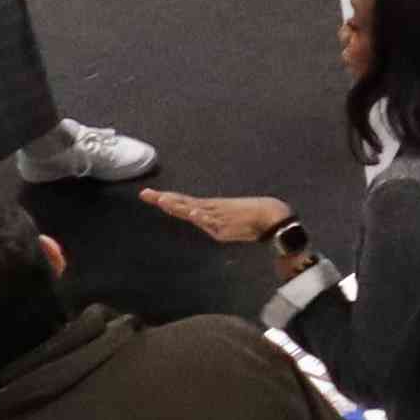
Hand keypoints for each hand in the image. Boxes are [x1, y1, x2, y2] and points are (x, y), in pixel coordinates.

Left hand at [150, 191, 288, 246]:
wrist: (274, 217)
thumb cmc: (255, 215)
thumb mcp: (227, 220)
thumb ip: (214, 222)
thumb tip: (201, 220)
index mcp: (210, 210)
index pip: (183, 204)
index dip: (167, 199)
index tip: (149, 194)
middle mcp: (211, 213)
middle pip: (184, 205)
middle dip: (164, 200)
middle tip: (145, 194)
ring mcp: (219, 219)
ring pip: (195, 211)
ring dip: (178, 206)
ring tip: (162, 200)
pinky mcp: (228, 225)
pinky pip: (213, 221)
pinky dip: (204, 216)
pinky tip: (194, 213)